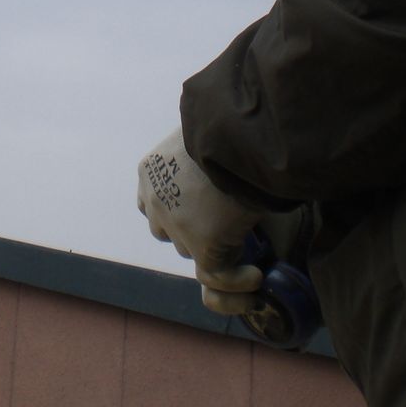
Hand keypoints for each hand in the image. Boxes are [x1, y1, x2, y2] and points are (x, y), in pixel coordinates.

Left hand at [136, 128, 263, 312]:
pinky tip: (255, 276)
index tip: (199, 206)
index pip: (152, 200)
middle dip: (191, 228)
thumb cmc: (229, 123)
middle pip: (167, 229)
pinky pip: (218, 277)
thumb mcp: (202, 133)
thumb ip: (200, 150)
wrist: (240, 131)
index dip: (174, 208)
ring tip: (241, 246)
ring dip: (211, 248)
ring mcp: (176, 224)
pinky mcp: (204, 245)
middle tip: (222, 221)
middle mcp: (154, 199)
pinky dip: (235, 283)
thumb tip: (217, 153)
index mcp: (151, 169)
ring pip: (189, 250)